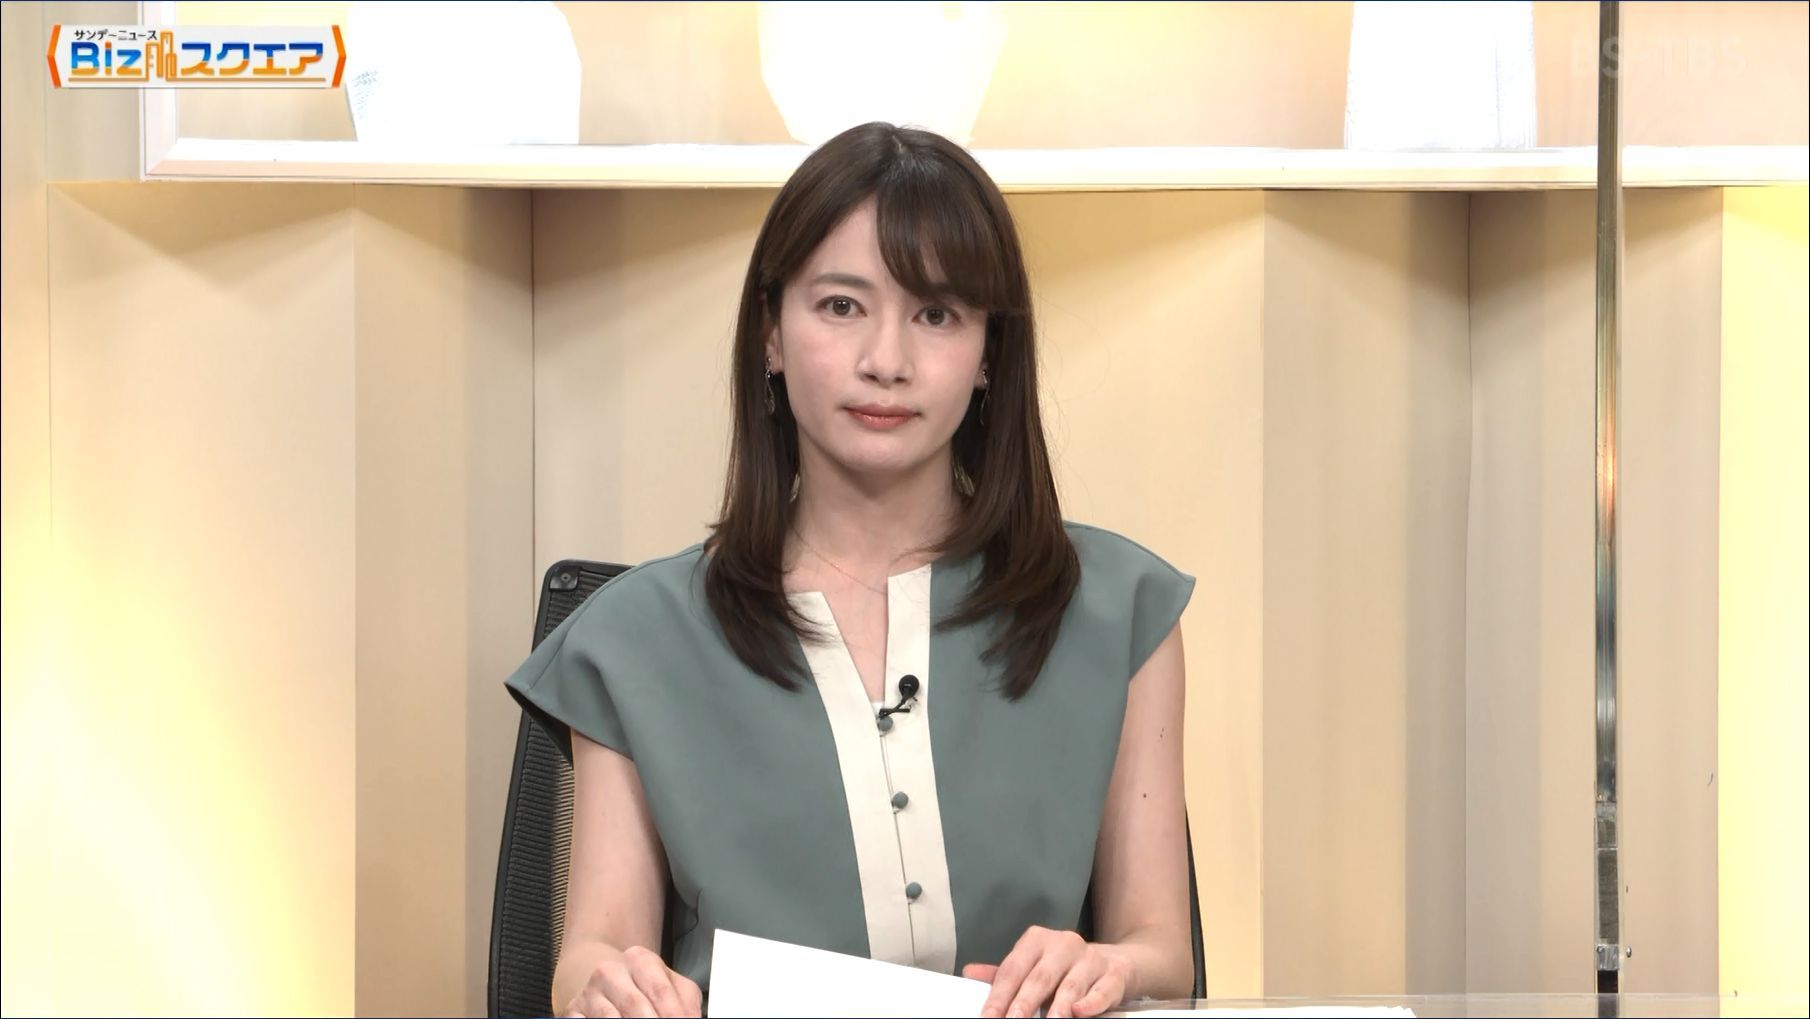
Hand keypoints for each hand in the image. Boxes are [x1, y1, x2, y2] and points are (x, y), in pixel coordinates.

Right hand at [560, 945, 702, 1017]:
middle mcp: (611, 971)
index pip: (661, 992)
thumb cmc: (644, 986)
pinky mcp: (573, 1009)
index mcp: (640, 960)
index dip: (674, 1016)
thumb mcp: (671, 986)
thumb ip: (685, 1002)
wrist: (607, 978)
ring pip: (610, 1017)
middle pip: (635, 1006)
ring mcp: (589, 991)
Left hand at [962, 926, 1134, 1018]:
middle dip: (1023, 1004)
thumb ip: (1006, 974)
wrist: (1115, 962)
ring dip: (1056, 1008)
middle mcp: (1063, 944)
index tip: (988, 1017)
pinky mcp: (1113, 974)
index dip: (999, 996)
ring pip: (1070, 986)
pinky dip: (1091, 1002)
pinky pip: (1102, 989)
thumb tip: (970, 972)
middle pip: (1039, 978)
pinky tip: (1079, 1012)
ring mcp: (1090, 958)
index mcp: (1037, 941)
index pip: (1013, 970)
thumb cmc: (1065, 969)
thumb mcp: (1034, 967)